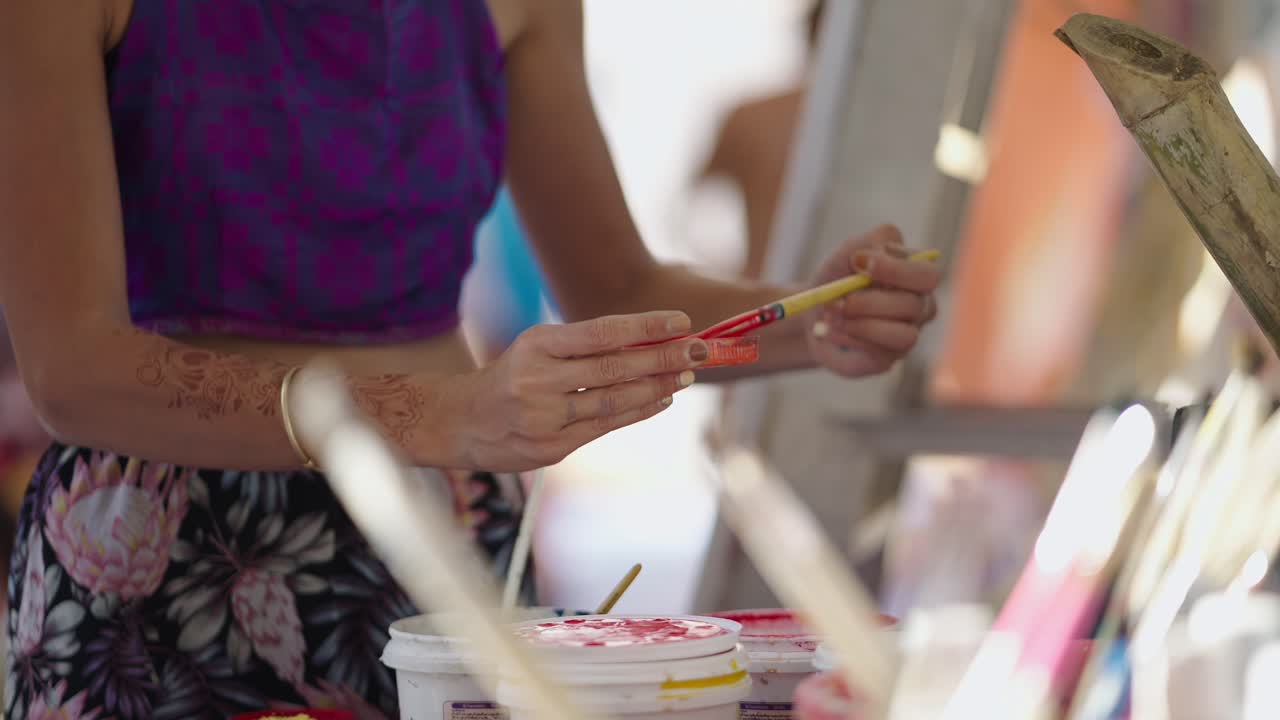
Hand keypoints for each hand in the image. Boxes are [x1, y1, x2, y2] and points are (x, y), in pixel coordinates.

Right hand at [451, 311, 708, 470]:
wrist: (461, 422)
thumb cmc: (511, 377)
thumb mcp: (538, 348)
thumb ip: (586, 347)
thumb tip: (650, 342)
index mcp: (538, 343)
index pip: (602, 331)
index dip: (646, 327)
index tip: (682, 322)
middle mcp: (540, 378)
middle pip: (615, 367)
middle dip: (663, 358)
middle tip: (700, 351)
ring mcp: (545, 416)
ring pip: (614, 400)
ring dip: (657, 388)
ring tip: (686, 376)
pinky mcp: (551, 447)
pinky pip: (605, 426)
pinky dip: (638, 412)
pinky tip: (661, 400)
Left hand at [807, 225, 941, 376]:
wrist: (813, 312)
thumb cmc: (837, 278)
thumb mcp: (846, 253)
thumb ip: (865, 243)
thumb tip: (873, 255)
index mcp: (915, 275)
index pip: (926, 275)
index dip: (896, 270)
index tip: (859, 263)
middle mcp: (920, 306)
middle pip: (914, 306)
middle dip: (870, 303)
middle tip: (838, 300)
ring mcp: (907, 334)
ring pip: (903, 335)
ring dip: (860, 325)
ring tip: (830, 315)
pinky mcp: (887, 358)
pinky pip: (879, 354)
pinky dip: (848, 338)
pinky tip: (827, 330)